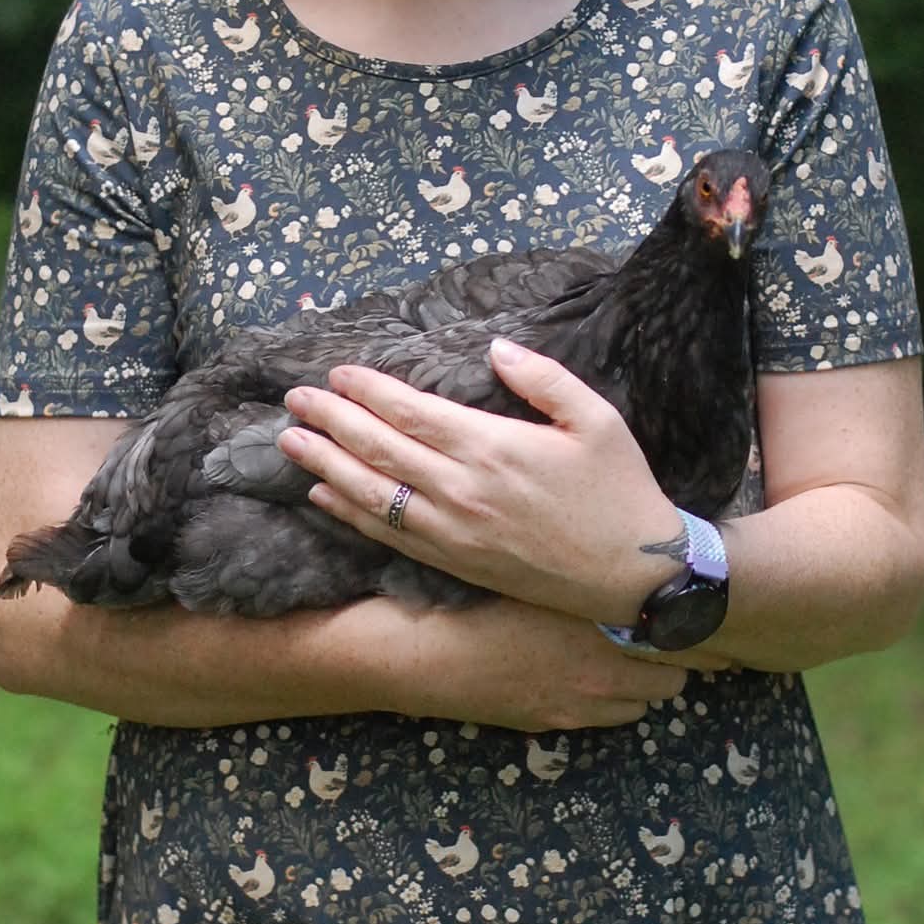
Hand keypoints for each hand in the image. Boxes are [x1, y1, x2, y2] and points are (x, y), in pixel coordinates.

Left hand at [277, 338, 685, 625]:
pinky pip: (388, 536)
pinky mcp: (455, 564)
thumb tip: (495, 348)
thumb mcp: (598, 420)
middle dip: (331, 419)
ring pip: (372, 493)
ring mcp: (454, 532)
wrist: (634, 576)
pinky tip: (323, 496)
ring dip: (325, 464)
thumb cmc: (620, 491)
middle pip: (379, 448)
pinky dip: (349, 514)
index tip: (338, 373)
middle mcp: (462, 490)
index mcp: (493, 447)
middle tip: (295, 398)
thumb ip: (544, 379)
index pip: (411, 411)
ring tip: (289, 440)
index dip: (368, 390)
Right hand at [369, 594, 689, 731]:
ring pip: (646, 701)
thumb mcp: (548, 574)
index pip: (685, 637)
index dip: (705, 628)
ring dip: (647, 681)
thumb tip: (634, 565)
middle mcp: (607, 670)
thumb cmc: (484, 597)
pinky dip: (615, 700)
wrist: (433, 654)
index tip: (715, 616)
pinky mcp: (560, 723)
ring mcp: (585, 704)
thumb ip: (596, 574)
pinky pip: (611, 717)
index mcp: (607, 624)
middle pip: (676, 676)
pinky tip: (595, 677)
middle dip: (680, 658)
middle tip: (674, 636)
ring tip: (632, 655)